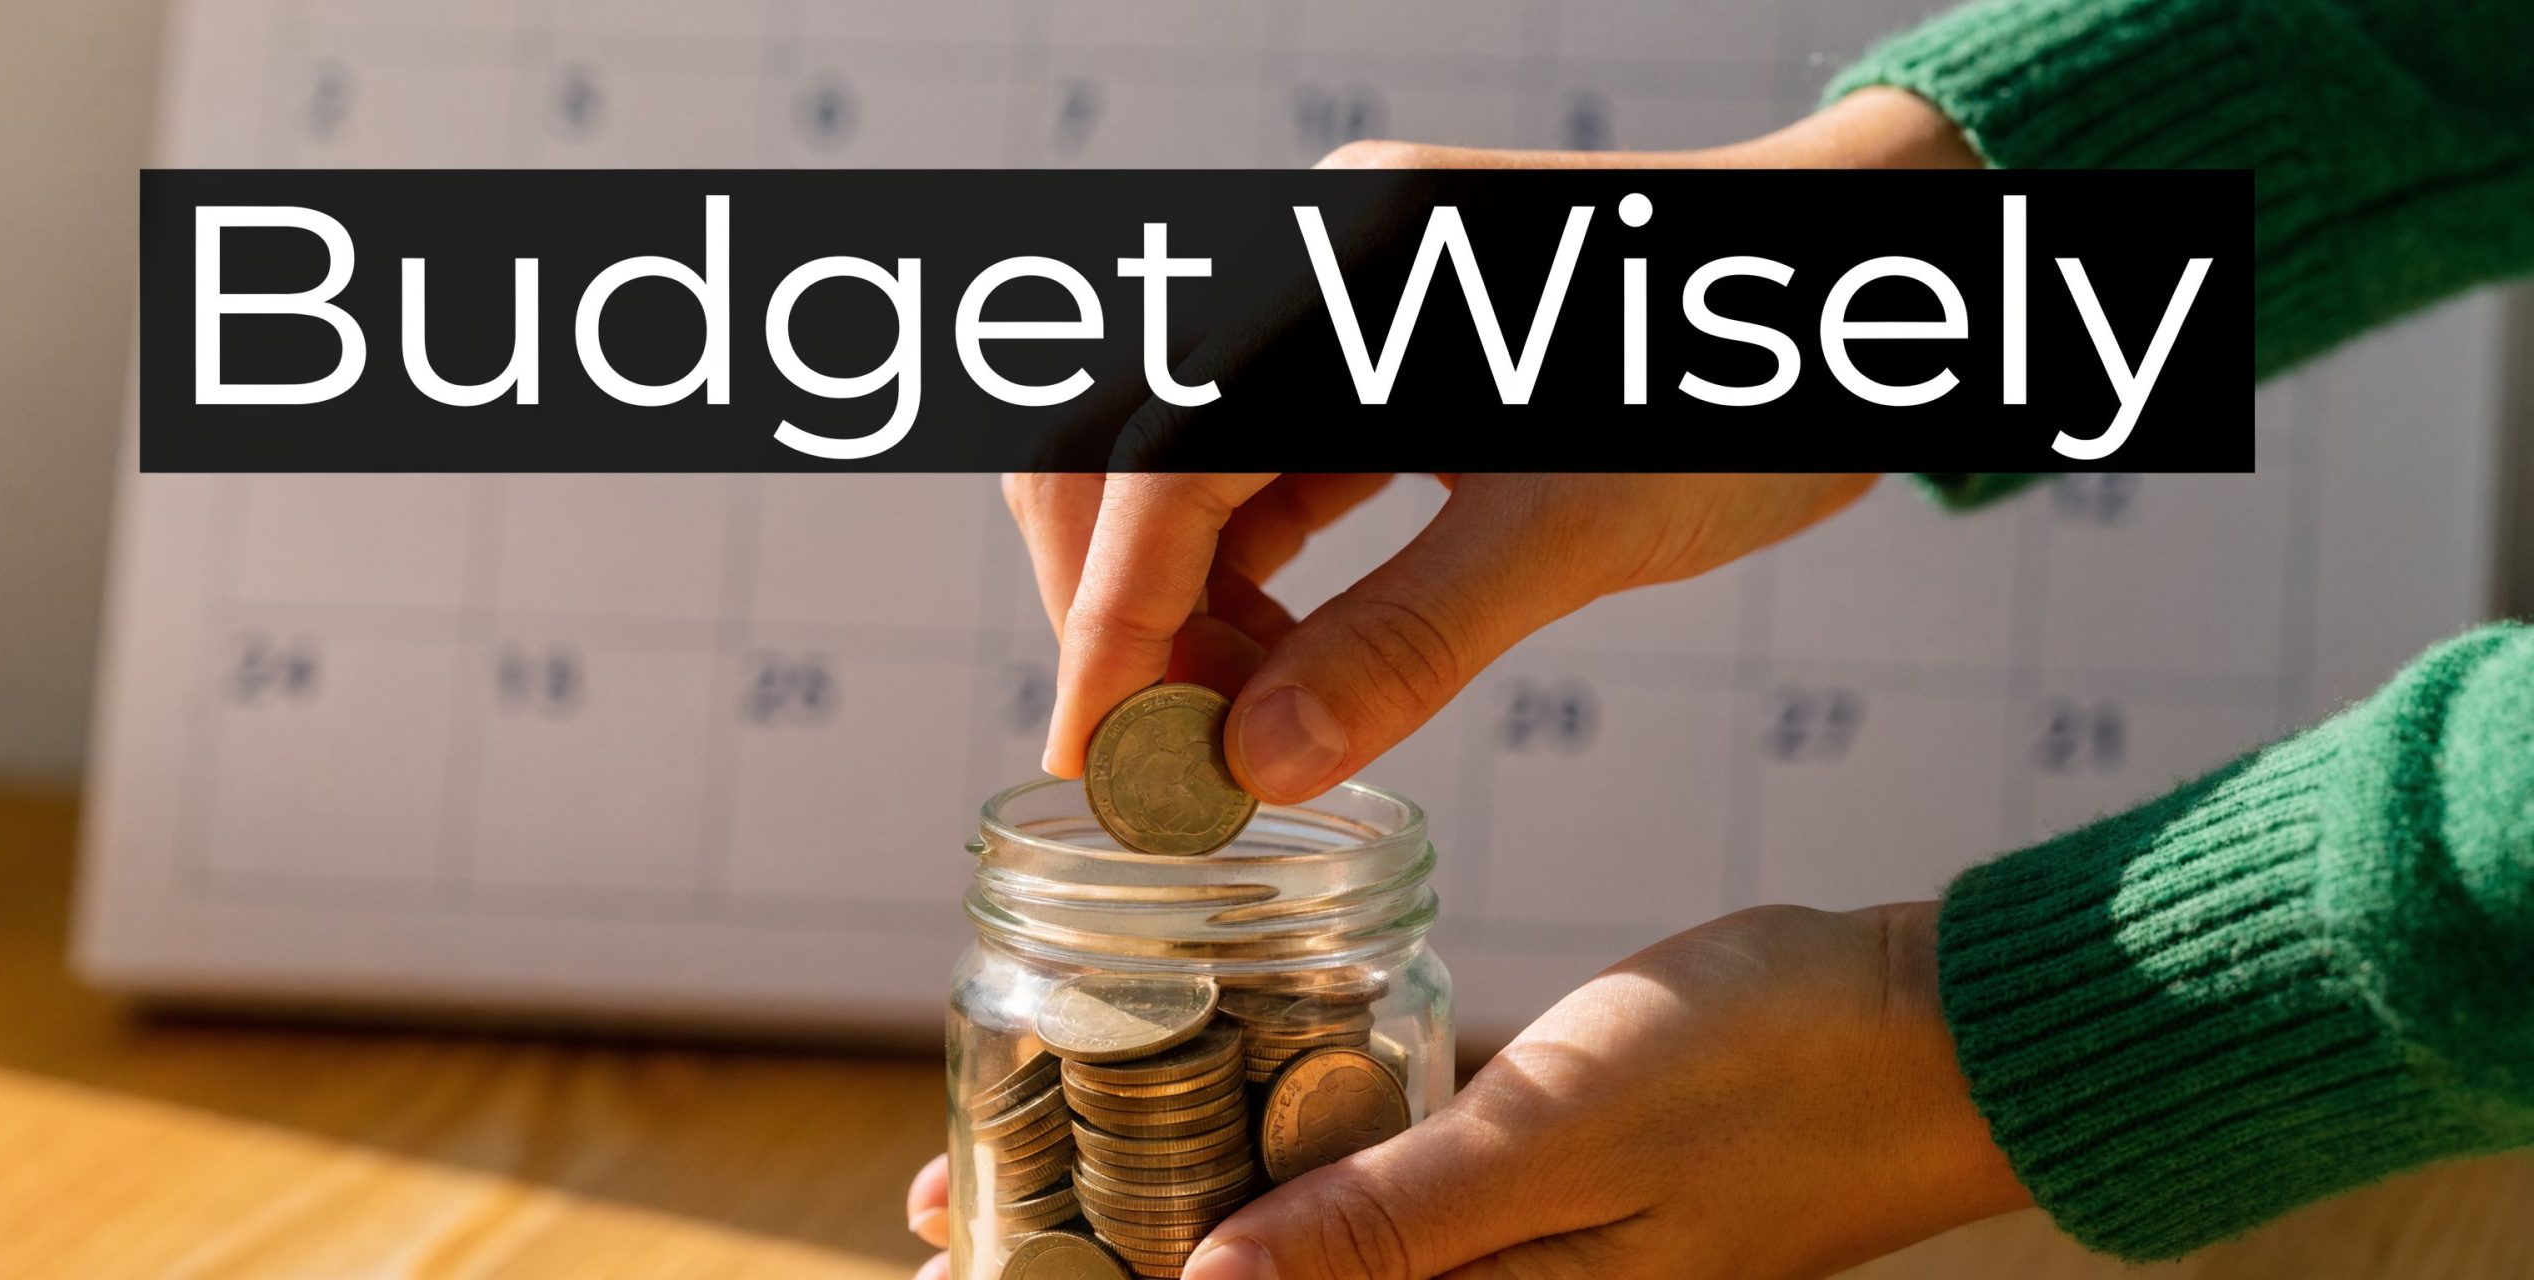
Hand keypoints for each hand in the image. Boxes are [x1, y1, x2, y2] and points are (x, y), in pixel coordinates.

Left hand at [903, 901, 2027, 1279]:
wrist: (1930, 1020)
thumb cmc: (1775, 1069)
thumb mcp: (1569, 1133)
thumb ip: (1394, 1223)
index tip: (973, 1267)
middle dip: (1111, 1266)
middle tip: (961, 1212)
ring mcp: (1500, 1252)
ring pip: (1296, 1252)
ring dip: (1172, 1215)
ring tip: (1035, 1163)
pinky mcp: (1515, 1185)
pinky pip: (1364, 1194)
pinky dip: (1271, 1164)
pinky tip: (1200, 1113)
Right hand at [1006, 88, 1972, 799]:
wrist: (1857, 294)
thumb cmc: (1748, 385)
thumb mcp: (1577, 530)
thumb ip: (1407, 641)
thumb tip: (1251, 765)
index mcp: (1354, 267)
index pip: (1160, 452)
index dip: (1113, 618)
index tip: (1098, 761)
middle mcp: (1316, 259)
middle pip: (1117, 434)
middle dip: (1118, 603)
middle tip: (1164, 758)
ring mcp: (1336, 298)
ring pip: (1175, 460)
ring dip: (1179, 598)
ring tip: (1236, 731)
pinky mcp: (1369, 345)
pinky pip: (1256, 464)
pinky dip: (1246, 573)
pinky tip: (1285, 666)